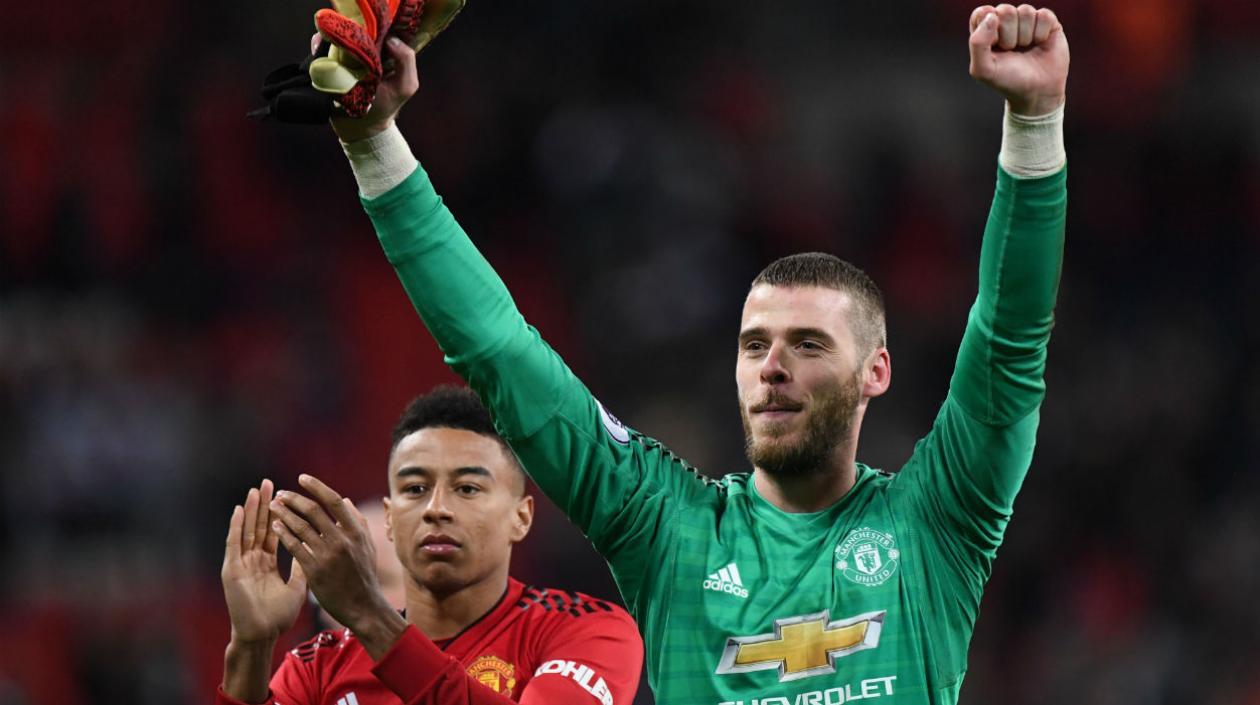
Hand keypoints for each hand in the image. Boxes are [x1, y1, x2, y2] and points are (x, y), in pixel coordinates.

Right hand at [221, 479, 307, 644]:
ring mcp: (241, 563)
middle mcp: (253, 560)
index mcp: (267, 563)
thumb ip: (303, 565)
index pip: (274, 531)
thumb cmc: (278, 616)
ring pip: (247, 531)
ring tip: (255, 490)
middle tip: (269, 483)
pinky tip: (239, 510)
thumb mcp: (297, 586)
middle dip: (265, 505)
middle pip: (260, 527)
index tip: (287, 495)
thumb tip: (316, 546)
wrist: (262, 636)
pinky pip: (234, 544)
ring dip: (251, 510)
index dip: (280, 514)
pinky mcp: (231, 570)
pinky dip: (236, 526)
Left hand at [270, 474, 405, 658]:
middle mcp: (342, 540)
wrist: (363, 606)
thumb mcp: (367, 545)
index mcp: (356, 531)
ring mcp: (328, 555)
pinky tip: (276, 526)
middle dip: (294, 499)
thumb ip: (357, 521)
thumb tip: (344, 500)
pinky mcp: (315, 570)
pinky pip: (295, 547)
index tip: (302, 478)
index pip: (334, 501)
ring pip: (301, 527)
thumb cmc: (364, 574)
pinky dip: (284, 534)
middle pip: (314, 510)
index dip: (317, 487)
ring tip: (273, 506)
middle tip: (280, 493)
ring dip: (284, 514)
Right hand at [326, 35, 419, 142]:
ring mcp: (345, 55)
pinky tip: (322, 54)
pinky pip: (319, 46)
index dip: (374, 27)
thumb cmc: (386, 106)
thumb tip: (392, 39)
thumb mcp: (405, 85)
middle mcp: (364, 49)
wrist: (360, 128)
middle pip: (355, 29)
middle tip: (350, 45)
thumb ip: (406, 60)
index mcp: (384, 51)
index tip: (369, 32)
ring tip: (336, 53)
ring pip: (336, 35)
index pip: (379, 29)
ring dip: (334, 39)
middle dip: (351, 33)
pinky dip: (319, 45)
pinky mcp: (329, 62)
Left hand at [968, 4, 1068, 115]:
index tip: (994, 47)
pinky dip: (1041, 33)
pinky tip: (1040, 44)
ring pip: (1025, 11)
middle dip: (1009, 35)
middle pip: (1005, 10)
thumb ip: (977, 43)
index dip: (989, 29)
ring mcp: (1027, 20)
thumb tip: (992, 15)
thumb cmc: (1007, 81)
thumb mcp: (983, 69)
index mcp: (986, 30)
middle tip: (1011, 51)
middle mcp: (1006, 22)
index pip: (983, 13)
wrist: (1036, 92)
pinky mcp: (1047, 22)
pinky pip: (1044, 15)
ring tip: (1025, 49)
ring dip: (1025, 36)